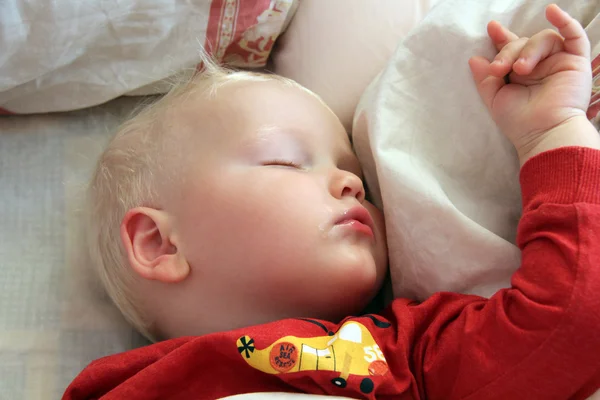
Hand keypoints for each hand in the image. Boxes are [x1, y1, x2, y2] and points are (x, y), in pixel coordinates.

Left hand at [468, 4, 592, 160]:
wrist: (543, 132)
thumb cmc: (519, 121)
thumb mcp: (495, 99)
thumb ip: (484, 79)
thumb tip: (474, 58)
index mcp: (520, 74)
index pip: (511, 48)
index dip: (501, 38)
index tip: (491, 29)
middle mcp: (540, 66)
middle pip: (523, 43)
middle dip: (507, 52)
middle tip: (499, 69)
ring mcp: (558, 62)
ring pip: (542, 39)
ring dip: (528, 50)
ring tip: (519, 69)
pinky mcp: (576, 62)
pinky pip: (574, 35)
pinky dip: (564, 21)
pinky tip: (552, 11)